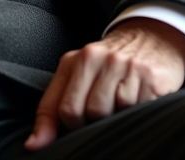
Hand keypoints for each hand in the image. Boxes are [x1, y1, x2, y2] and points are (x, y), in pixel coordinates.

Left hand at [25, 18, 184, 151]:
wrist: (150, 38)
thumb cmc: (107, 64)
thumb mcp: (75, 76)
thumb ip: (50, 109)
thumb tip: (34, 145)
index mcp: (78, 60)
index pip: (65, 108)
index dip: (71, 125)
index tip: (76, 126)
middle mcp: (101, 59)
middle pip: (92, 112)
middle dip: (96, 121)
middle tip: (104, 111)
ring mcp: (127, 66)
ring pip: (117, 113)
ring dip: (119, 115)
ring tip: (121, 102)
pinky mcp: (151, 76)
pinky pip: (140, 109)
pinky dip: (139, 110)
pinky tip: (138, 97)